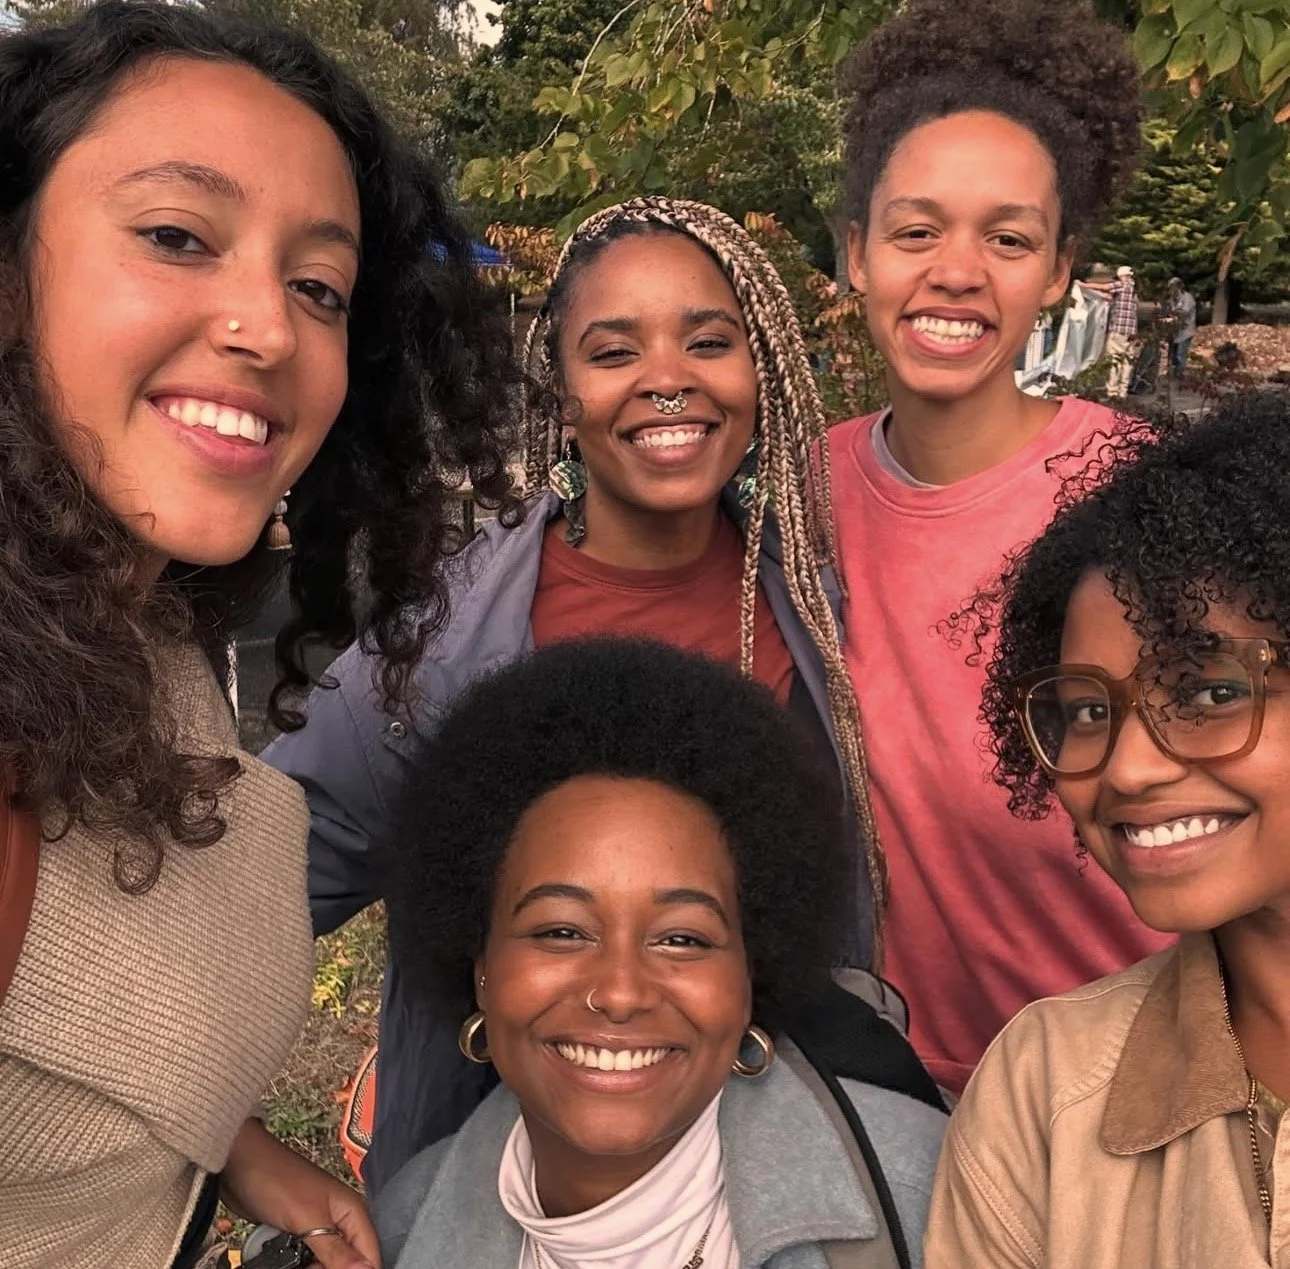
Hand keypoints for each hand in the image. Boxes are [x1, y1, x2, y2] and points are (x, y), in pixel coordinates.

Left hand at [222, 1118, 380, 1268]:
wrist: (239, 1166)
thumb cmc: (276, 1179)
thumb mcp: (307, 1218)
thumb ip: (336, 1248)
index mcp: (352, 1211)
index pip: (370, 1255)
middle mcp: (340, 1220)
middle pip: (347, 1262)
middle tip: (306, 1266)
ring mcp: (317, 1227)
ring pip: (324, 1263)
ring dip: (309, 1267)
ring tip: (290, 1262)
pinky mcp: (298, 1232)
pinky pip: (305, 1259)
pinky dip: (296, 1264)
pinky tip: (283, 1261)